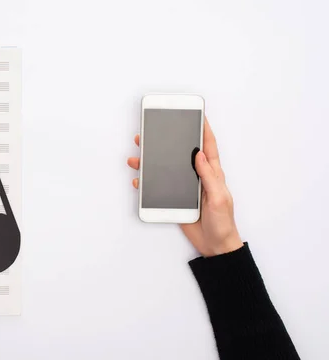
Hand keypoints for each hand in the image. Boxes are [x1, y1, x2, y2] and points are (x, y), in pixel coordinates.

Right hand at [127, 118, 242, 256]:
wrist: (215, 245)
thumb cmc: (223, 222)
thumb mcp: (219, 198)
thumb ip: (209, 176)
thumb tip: (199, 154)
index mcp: (212, 173)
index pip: (208, 146)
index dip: (204, 129)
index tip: (197, 114)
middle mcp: (197, 177)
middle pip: (181, 153)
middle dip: (167, 141)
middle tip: (151, 132)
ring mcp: (185, 187)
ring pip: (165, 169)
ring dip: (150, 162)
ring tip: (137, 156)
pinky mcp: (175, 199)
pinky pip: (158, 187)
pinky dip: (147, 182)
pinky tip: (139, 179)